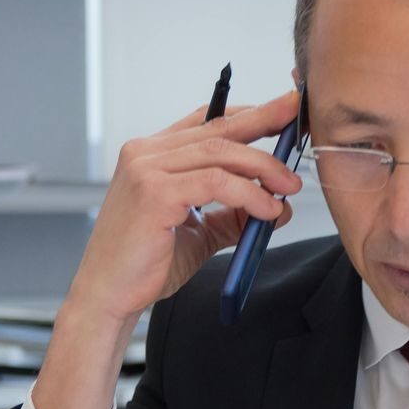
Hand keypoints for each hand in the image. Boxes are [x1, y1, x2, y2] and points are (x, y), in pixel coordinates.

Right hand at [63, 88, 304, 327]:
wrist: (110, 297)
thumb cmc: (146, 264)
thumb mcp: (199, 231)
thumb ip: (232, 213)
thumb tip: (277, 203)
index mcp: (152, 155)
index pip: (206, 121)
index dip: (248, 113)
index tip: (283, 111)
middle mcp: (145, 153)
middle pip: (217, 128)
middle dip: (264, 121)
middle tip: (298, 124)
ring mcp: (146, 170)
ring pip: (220, 152)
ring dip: (263, 167)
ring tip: (289, 187)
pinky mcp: (154, 193)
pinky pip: (214, 183)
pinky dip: (249, 193)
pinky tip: (268, 209)